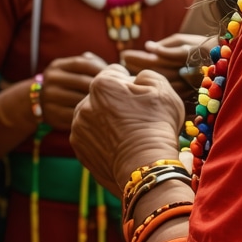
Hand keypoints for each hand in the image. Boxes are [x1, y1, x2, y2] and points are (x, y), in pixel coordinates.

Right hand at [40, 52, 107, 130]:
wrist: (38, 103)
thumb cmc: (66, 84)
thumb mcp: (70, 70)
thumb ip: (89, 63)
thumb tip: (112, 66)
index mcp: (57, 66)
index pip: (82, 63)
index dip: (100, 68)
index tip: (114, 76)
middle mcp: (50, 80)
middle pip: (82, 81)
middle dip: (101, 87)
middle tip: (115, 92)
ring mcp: (49, 98)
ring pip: (79, 100)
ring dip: (96, 102)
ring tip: (110, 104)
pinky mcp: (52, 116)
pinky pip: (75, 116)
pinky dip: (88, 115)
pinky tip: (98, 115)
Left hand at [70, 65, 185, 196]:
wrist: (147, 169)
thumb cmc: (157, 127)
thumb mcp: (162, 90)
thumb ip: (146, 75)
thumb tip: (136, 79)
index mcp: (102, 85)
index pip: (115, 72)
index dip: (132, 83)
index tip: (141, 98)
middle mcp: (84, 103)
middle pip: (102, 95)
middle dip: (116, 102)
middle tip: (136, 119)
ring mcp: (78, 127)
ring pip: (94, 115)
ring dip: (106, 120)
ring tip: (127, 135)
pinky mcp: (79, 148)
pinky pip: (90, 136)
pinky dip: (101, 139)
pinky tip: (118, 146)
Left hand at [122, 33, 211, 97]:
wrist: (227, 64)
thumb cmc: (204, 47)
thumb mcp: (185, 41)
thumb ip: (166, 46)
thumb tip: (148, 47)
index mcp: (180, 58)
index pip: (151, 60)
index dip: (136, 57)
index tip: (123, 54)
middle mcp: (182, 74)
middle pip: (152, 73)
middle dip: (135, 66)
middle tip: (122, 61)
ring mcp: (184, 86)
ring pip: (158, 83)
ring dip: (140, 77)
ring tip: (128, 70)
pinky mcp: (187, 96)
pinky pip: (167, 92)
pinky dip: (153, 87)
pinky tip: (142, 82)